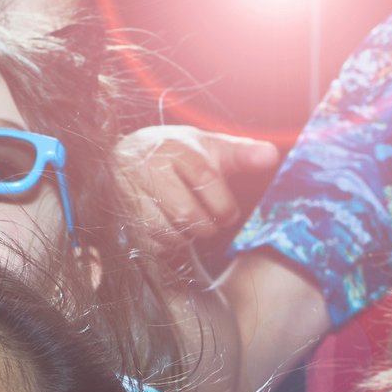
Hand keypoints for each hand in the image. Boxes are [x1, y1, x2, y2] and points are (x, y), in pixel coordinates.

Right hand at [116, 125, 278, 245]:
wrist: (123, 158)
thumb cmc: (176, 154)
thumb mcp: (208, 147)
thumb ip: (241, 153)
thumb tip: (272, 157)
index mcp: (175, 147)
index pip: (206, 179)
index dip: (223, 204)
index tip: (228, 214)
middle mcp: (147, 167)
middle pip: (188, 213)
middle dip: (206, 225)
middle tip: (209, 221)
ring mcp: (128, 192)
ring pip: (169, 232)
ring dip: (186, 236)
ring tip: (187, 223)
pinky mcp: (119, 217)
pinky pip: (151, 244)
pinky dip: (166, 244)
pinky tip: (168, 229)